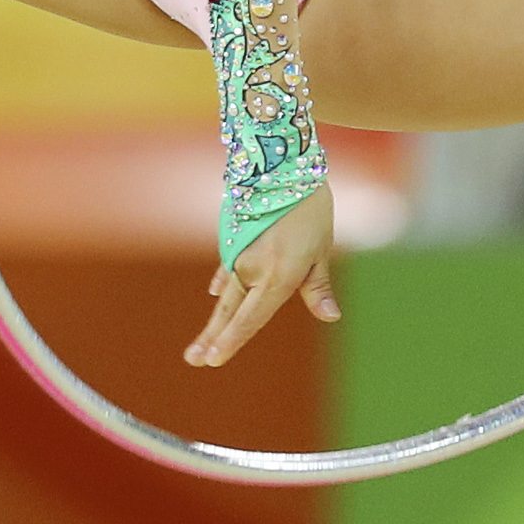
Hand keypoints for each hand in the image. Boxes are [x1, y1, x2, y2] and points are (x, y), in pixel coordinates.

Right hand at [187, 182, 337, 368]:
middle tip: (193, 360)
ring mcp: (239, 253)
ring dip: (216, 318)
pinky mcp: (233, 238)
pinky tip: (215, 294)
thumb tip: (330, 316)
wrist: (281, 164)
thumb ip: (317, 286)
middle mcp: (253, 268)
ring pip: (228, 293)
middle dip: (211, 338)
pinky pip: (227, 268)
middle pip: (230, 311)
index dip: (232, 341)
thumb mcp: (320, 249)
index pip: (251, 318)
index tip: (214, 359)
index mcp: (278, 276)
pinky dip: (223, 283)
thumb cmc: (309, 208)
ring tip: (200, 344)